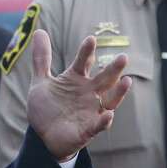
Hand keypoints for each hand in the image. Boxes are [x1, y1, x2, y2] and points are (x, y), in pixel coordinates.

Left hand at [26, 31, 131, 160]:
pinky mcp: (88, 129)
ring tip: (126, 81)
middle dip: (113, 69)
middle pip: (103, 79)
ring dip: (118, 92)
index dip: (87, 52)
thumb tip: (39, 30)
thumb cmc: (47, 108)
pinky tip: (109, 115)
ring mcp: (90, 111)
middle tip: (123, 57)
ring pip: (109, 100)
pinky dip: (104, 121)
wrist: (43, 136)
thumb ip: (41, 58)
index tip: (90, 39)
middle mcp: (88, 93)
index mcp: (76, 79)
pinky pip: (98, 125)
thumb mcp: (40, 82)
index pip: (83, 62)